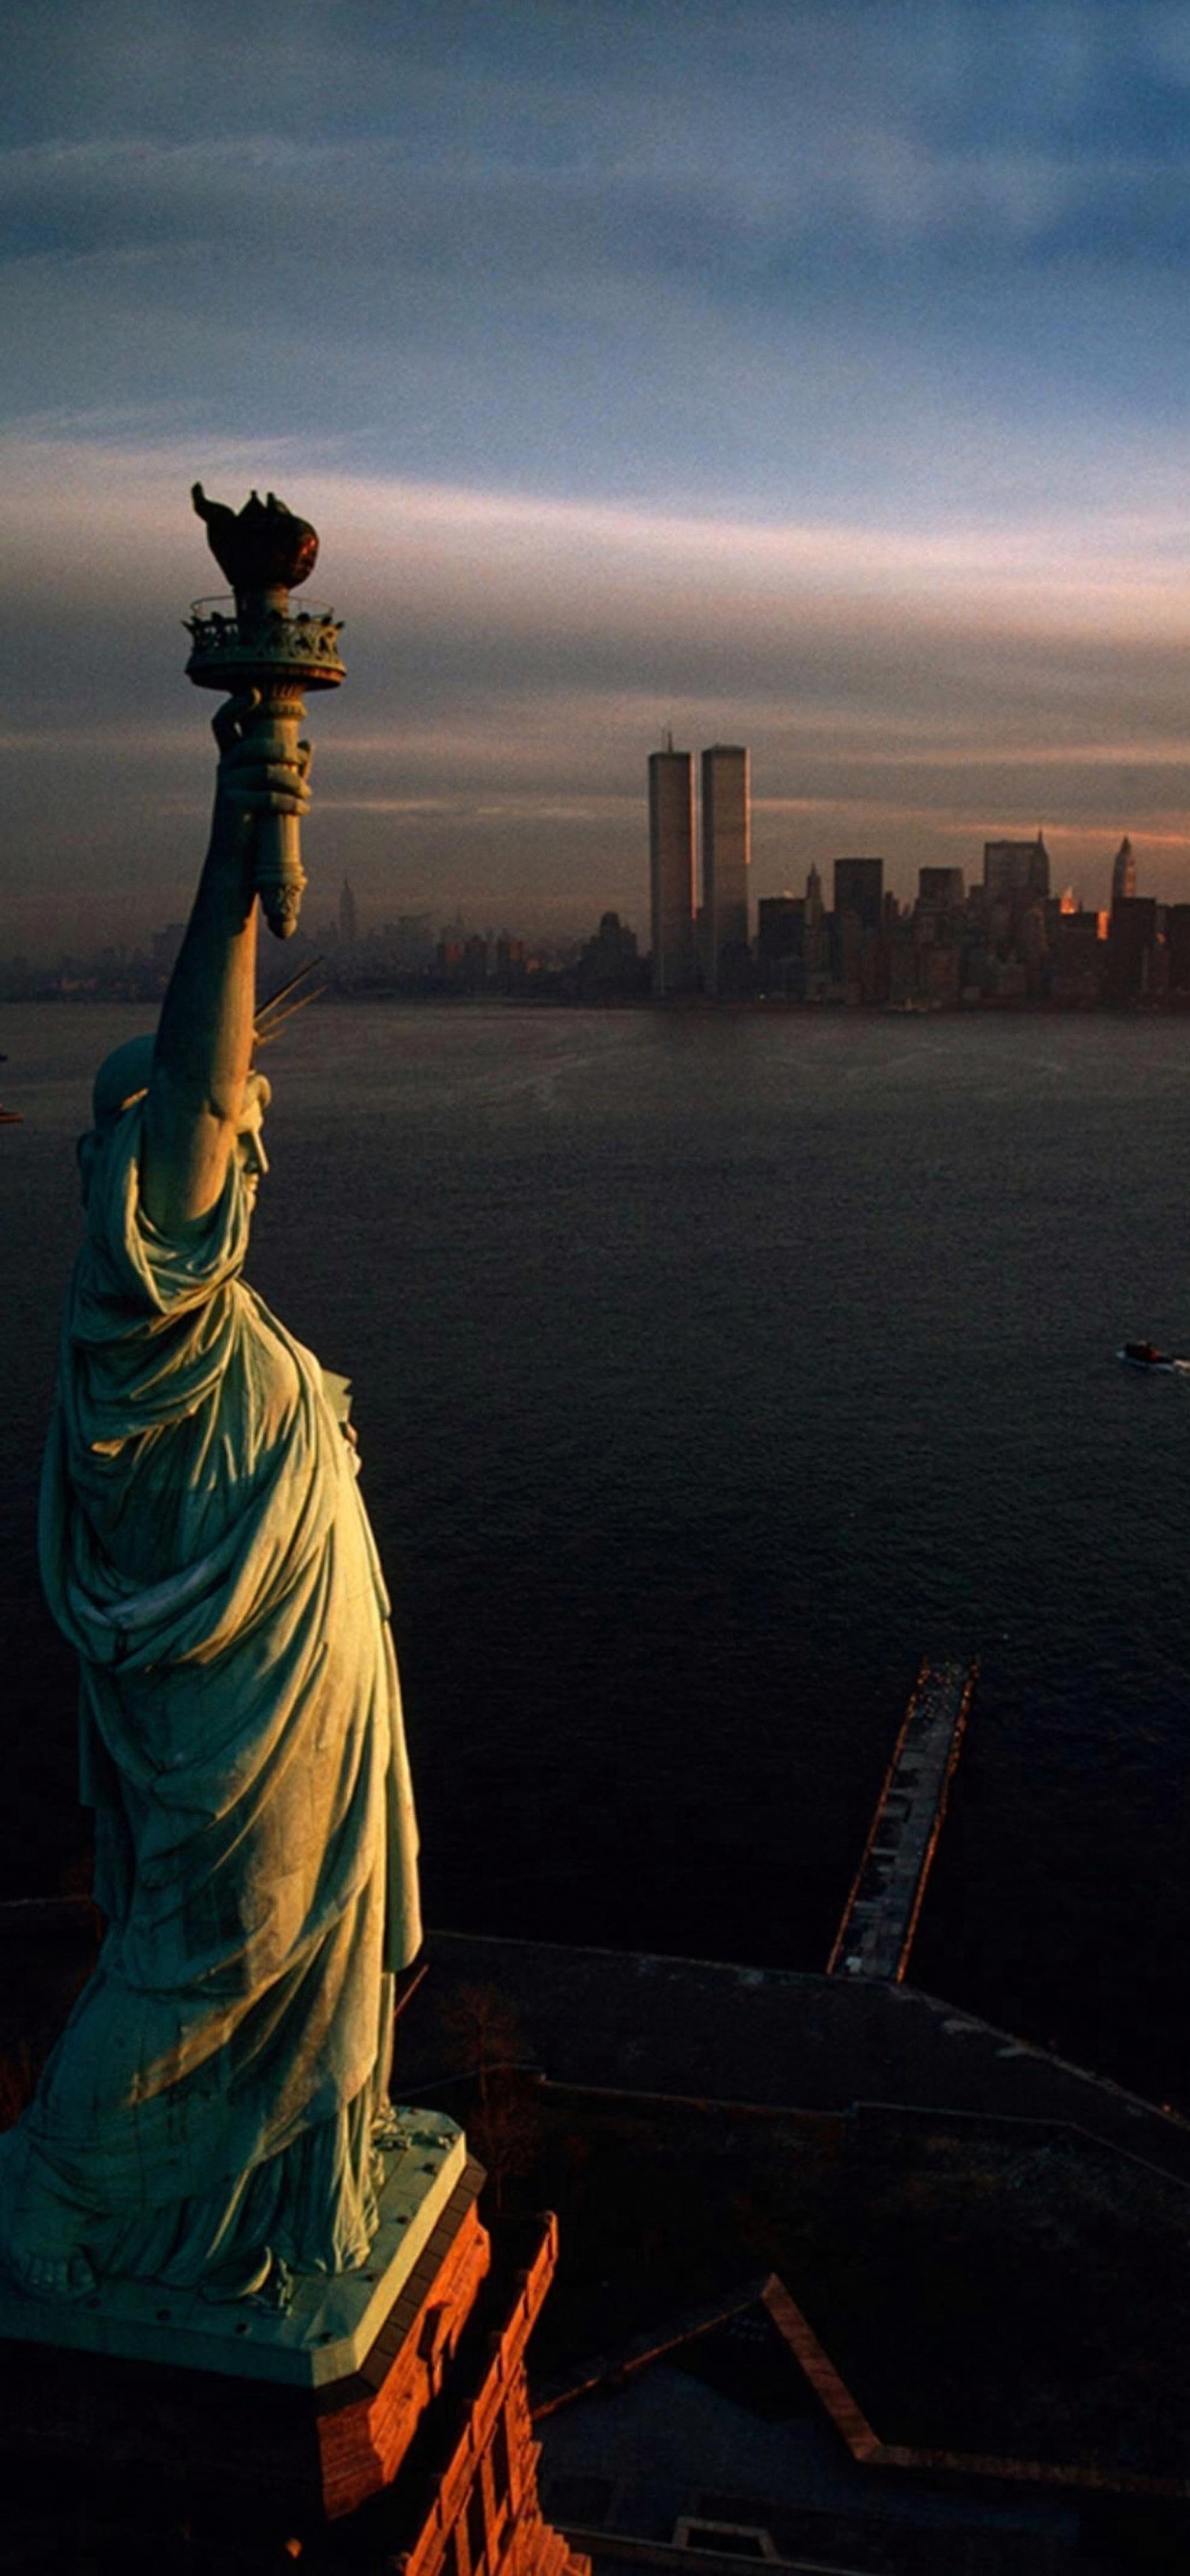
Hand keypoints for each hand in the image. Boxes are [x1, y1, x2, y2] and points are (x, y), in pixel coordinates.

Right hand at [210, 693, 311, 849]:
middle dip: (283, 752)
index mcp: (232, 758)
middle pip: (255, 745)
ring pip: (268, 772)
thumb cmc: (255, 821)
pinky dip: (290, 803)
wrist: (237, 859)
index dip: (234, 705)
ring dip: (294, 782)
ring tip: (307, 795)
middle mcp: (225, 767)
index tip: (254, 692)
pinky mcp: (232, 804)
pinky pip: (269, 796)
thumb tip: (308, 742)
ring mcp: (227, 785)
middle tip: (301, 761)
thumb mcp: (271, 789)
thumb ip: (288, 766)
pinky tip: (302, 810)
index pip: (224, 723)